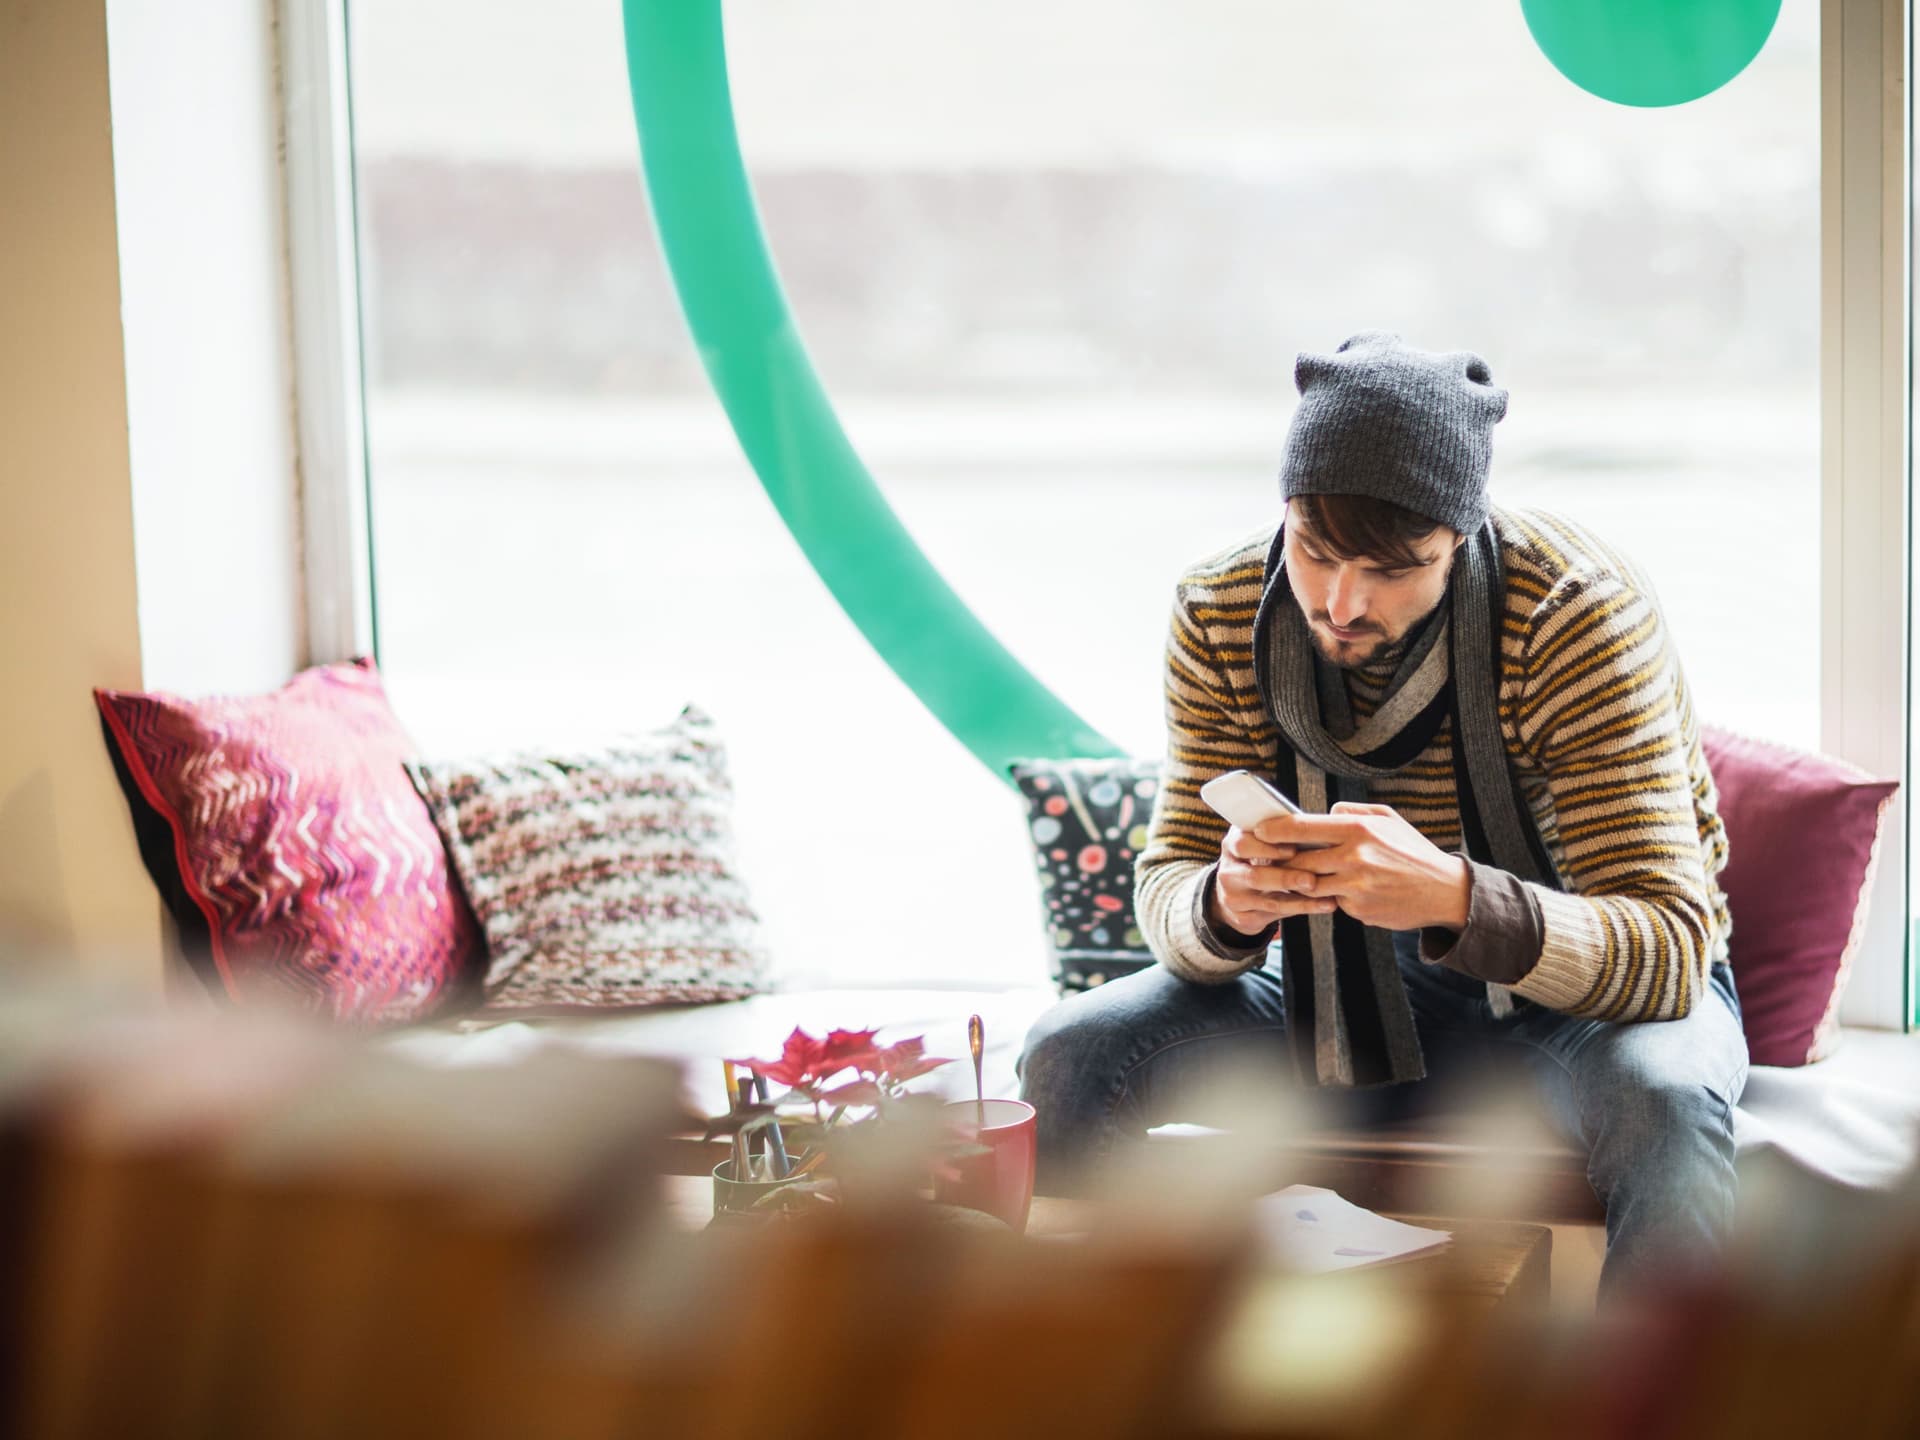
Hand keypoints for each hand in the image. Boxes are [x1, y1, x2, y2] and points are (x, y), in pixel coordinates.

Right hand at [1209, 825, 1339, 934]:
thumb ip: (1280, 835)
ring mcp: (1233, 898)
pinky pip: (1277, 916)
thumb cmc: (1260, 858)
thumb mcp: (1261, 841)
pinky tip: (1323, 906)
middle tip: (1311, 880)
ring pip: (1269, 901)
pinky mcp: (1243, 918)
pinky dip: (1303, 910)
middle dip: (1285, 878)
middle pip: (1255, 877)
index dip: (1268, 847)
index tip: (1293, 849)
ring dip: (1300, 900)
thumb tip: (1314, 828)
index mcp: (1232, 845)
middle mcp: (1228, 872)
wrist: (1238, 892)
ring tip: (1325, 897)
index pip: (1242, 844)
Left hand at [1245, 802, 1471, 932]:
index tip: (1259, 830)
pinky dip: (1329, 896)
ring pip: (1309, 885)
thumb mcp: (1388, 819)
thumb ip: (1353, 812)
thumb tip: (1325, 812)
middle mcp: (1354, 858)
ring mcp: (1355, 887)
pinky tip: (1338, 890)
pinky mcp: (1357, 909)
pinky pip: (1331, 901)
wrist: (1443, 891)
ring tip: (1295, 874)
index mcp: (1359, 830)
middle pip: (1299, 861)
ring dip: (1300, 881)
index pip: (1303, 827)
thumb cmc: (1412, 850)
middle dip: (1280, 861)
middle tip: (1265, 858)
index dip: (1275, 829)